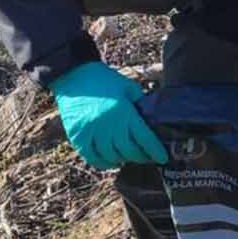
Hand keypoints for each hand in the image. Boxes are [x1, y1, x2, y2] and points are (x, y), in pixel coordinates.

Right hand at [50, 61, 167, 170]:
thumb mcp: (128, 87)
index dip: (155, 151)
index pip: (144, 138)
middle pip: (129, 150)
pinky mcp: (77, 136)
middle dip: (141, 157)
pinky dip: (103, 164)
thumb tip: (154, 120)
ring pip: (112, 156)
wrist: (75, 75)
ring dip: (123, 160)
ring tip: (130, 158)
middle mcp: (108, 124)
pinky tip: (112, 162)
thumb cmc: (105, 80)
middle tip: (147, 157)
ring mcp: (91, 131)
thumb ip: (141, 103)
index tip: (163, 158)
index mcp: (124, 111)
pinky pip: (92, 158)